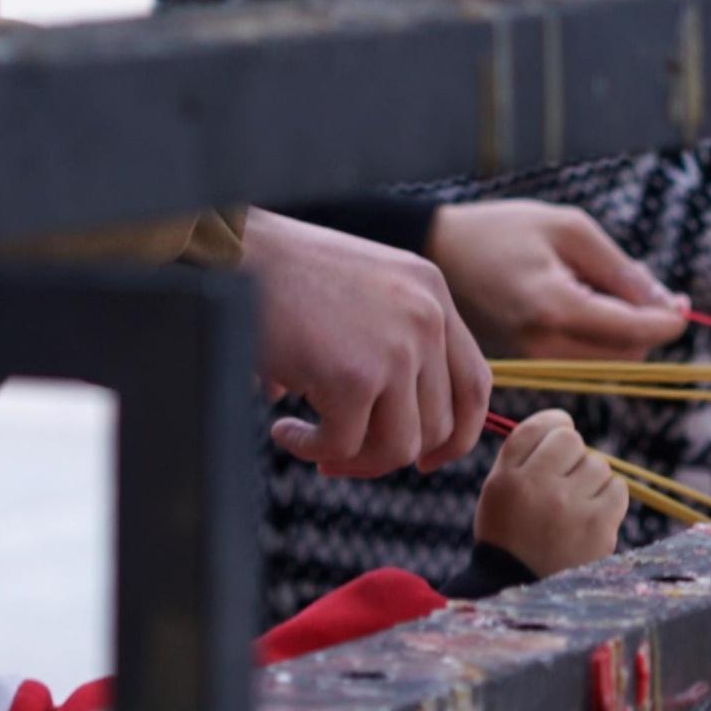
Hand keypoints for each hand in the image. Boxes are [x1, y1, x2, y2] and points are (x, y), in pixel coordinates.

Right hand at [241, 210, 490, 480]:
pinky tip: (283, 430)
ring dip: (352, 458)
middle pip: (439, 425)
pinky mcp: (352, 377)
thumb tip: (408, 436)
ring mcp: (395, 348)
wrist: (235, 252)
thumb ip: (397, 344)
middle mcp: (426, 318)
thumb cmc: (284, 272)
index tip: (425, 459)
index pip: (475, 383)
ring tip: (311, 443)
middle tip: (342, 455)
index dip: (457, 434)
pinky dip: (311, 449)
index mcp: (433, 293)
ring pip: (398, 447)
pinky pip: (342, 445)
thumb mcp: (366, 291)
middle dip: (389, 455)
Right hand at [425, 197, 683, 360]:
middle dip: (646, 322)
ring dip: (624, 328)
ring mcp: (534, 358)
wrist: (441, 252)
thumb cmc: (505, 230)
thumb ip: (620, 269)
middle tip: (642, 278)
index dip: (668, 320)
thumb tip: (666, 304)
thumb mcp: (569, 229)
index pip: (633, 331)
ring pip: (608, 359)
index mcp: (555, 308)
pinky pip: (584, 356)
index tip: (684, 304)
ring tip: (605, 280)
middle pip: (627, 353)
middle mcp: (544, 344)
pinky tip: (584, 295)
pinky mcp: (530, 360)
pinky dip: (599, 333)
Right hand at [471, 406, 632, 579]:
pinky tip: (594, 513)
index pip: (538, 427)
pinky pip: (618, 488)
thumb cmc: (511, 533)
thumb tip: (566, 423)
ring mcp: (568, 506)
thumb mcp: (499, 490)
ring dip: (591, 478)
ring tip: (577, 503)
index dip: (555, 424)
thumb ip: (524, 455)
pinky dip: (609, 497)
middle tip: (564, 482)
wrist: (522, 588)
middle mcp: (536, 486)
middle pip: (571, 440)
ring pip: (597, 464)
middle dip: (572, 456)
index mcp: (507, 477)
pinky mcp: (597, 526)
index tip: (560, 434)